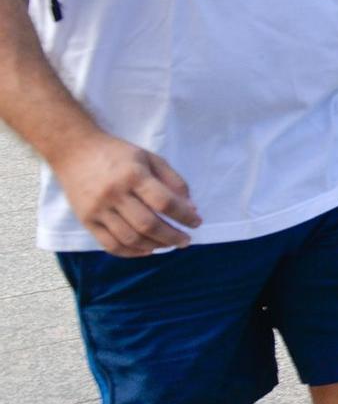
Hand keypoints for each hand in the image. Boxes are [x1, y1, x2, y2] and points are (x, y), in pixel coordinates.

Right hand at [51, 132, 199, 256]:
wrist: (74, 151)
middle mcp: (114, 194)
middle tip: (186, 240)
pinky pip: (110, 244)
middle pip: (148, 224)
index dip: (184, 216)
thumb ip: (173, 181)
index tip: (196, 222)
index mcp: (133, 175)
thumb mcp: (150, 158)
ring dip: (155, 246)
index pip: (164, 202)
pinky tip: (147, 250)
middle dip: (172, 236)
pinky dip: (131, 252)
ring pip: (130, 238)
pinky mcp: (86, 220)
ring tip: (169, 245)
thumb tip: (191, 208)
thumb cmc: (117, 154)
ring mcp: (98, 209)